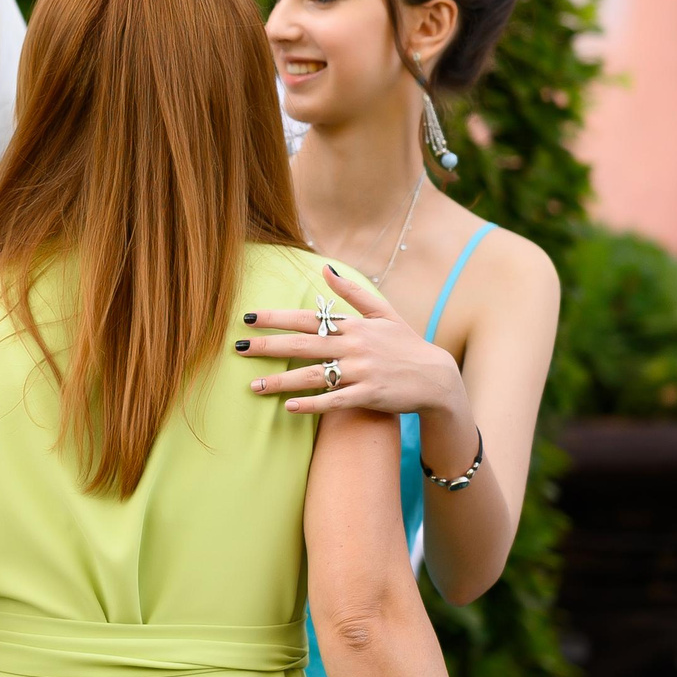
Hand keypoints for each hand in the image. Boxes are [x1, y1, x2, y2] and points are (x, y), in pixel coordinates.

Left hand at [237, 264, 462, 419]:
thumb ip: (352, 293)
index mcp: (354, 326)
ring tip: (253, 387)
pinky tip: (289, 407)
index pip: (307, 319)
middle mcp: (354, 347)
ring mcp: (361, 372)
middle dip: (268, 347)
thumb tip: (325, 269)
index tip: (248, 319)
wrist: (437, 378)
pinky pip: (335, 402)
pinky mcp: (369, 396)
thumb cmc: (406, 344)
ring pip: (313, 376)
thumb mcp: (384, 313)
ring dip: (281, 382)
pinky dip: (312, 405)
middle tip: (238, 349)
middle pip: (302, 346)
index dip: (276, 318)